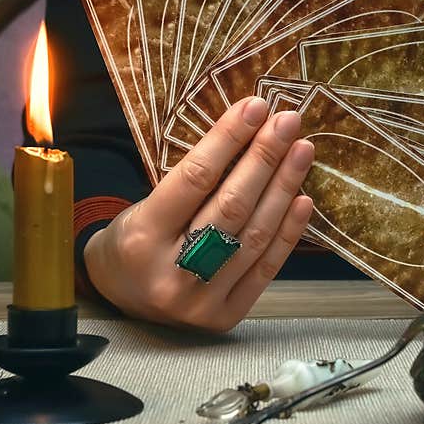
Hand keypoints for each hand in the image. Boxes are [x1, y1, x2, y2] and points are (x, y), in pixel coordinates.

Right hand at [83, 97, 313, 331]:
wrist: (120, 301)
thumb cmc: (134, 241)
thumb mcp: (143, 206)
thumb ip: (191, 183)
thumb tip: (247, 136)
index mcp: (142, 237)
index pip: (196, 178)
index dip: (229, 139)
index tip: (255, 107)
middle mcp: (172, 273)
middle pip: (231, 206)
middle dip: (264, 158)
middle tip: (288, 121)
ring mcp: (200, 301)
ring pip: (253, 236)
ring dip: (284, 188)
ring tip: (301, 150)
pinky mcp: (224, 316)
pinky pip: (265, 269)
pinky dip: (287, 233)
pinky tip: (303, 199)